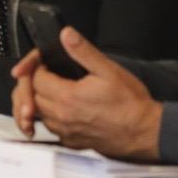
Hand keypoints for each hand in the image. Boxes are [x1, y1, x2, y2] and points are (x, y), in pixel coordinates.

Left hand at [18, 27, 162, 160]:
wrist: (145, 132)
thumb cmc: (130, 103)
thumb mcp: (109, 70)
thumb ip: (83, 52)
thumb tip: (66, 35)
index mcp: (66, 96)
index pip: (35, 79)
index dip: (38, 68)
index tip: (47, 65)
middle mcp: (61, 116)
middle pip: (32, 97)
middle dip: (35, 84)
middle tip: (47, 76)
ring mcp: (65, 132)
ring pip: (40, 114)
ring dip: (40, 102)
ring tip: (52, 91)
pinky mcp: (71, 142)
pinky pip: (51, 129)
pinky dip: (51, 119)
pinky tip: (63, 111)